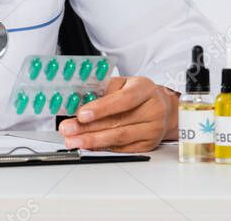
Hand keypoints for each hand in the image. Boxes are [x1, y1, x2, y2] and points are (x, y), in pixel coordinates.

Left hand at [56, 76, 177, 152]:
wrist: (163, 107)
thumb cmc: (138, 93)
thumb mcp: (123, 83)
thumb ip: (103, 89)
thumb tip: (78, 101)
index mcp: (145, 89)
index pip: (123, 100)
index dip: (101, 108)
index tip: (81, 114)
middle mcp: (152, 110)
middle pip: (118, 122)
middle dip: (88, 127)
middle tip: (68, 129)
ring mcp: (152, 130)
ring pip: (119, 138)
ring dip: (92, 140)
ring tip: (73, 140)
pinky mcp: (148, 145)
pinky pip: (122, 148)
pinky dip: (103, 147)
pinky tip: (88, 146)